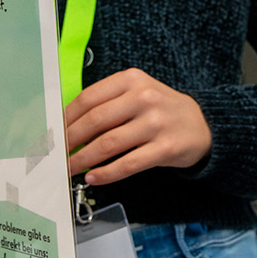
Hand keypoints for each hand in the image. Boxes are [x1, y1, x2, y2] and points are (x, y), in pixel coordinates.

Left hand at [63, 68, 212, 184]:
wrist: (204, 125)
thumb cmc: (162, 110)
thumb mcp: (138, 93)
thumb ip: (107, 103)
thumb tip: (66, 127)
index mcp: (132, 80)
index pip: (88, 98)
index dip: (65, 119)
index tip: (52, 134)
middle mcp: (144, 98)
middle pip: (94, 121)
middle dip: (69, 141)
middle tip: (56, 155)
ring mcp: (156, 123)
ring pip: (108, 144)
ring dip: (82, 160)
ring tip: (70, 169)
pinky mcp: (166, 148)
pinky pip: (128, 164)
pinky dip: (106, 173)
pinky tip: (94, 177)